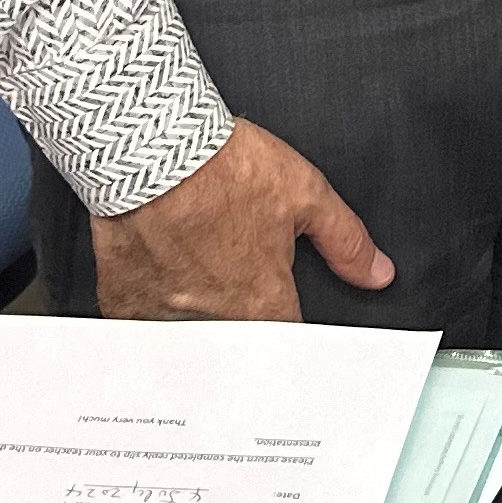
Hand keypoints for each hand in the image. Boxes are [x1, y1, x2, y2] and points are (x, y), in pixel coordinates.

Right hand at [90, 118, 393, 325]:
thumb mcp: (304, 193)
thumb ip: (345, 241)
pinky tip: (155, 294)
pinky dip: (148, 319)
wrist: (152, 150)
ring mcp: (164, 318)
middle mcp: (214, 321)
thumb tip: (378, 273)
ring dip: (196, 331)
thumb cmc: (223, 168)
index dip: (289, 342)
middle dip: (241, 338)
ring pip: (186, 346)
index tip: (285, 334)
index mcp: (262, 303)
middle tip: (234, 302)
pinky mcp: (123, 304)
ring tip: (194, 293)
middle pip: (234, 352)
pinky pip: (139, 331)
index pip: (285, 350)